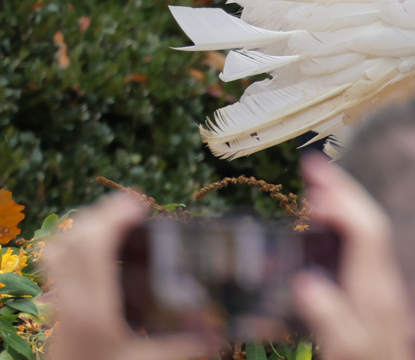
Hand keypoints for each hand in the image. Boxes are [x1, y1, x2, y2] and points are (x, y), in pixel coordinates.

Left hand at [35, 192, 214, 359]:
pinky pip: (54, 260)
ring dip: (84, 225)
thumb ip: (185, 346)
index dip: (112, 217)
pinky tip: (97, 244)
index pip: (90, 247)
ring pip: (57, 245)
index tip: (140, 204)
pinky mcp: (54, 305)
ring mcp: (57, 301)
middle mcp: (69, 299)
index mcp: (93, 309)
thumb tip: (225, 334)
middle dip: (102, 212)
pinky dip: (71, 241)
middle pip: (72, 237)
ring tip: (114, 220)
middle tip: (135, 207)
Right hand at [291, 154, 414, 359]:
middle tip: (312, 165)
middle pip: (369, 221)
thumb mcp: (347, 349)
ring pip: (368, 233)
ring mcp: (381, 287)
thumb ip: (329, 317)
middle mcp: (382, 280)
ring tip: (315, 189)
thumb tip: (305, 280)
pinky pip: (362, 249)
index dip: (342, 201)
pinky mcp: (375, 297)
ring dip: (343, 206)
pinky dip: (343, 230)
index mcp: (375, 287)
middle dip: (343, 189)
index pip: (365, 229)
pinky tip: (327, 232)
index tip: (312, 181)